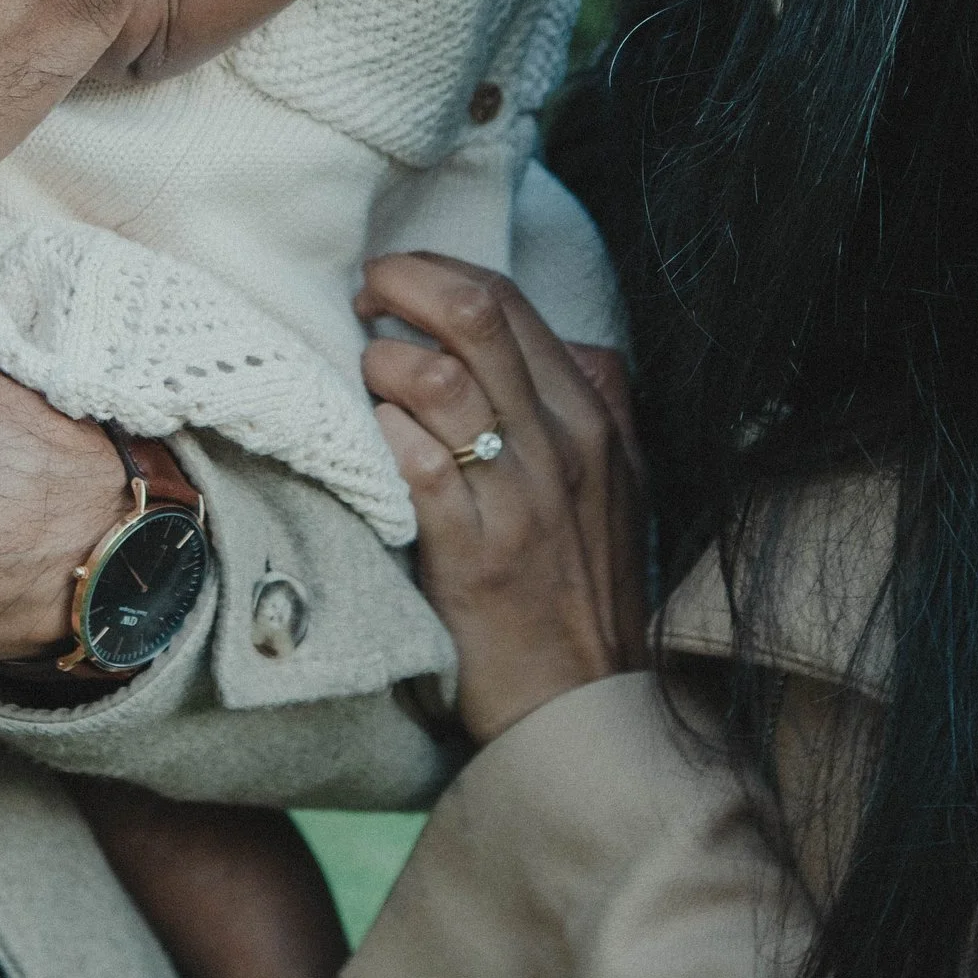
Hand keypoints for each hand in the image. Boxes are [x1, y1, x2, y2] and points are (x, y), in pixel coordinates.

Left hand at [360, 253, 645, 745]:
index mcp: (593, 415)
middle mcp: (564, 443)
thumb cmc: (583, 590)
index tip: (394, 283)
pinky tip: (369, 435)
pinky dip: (383, 433)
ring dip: (382, 361)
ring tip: (363, 375)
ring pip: (440, 379)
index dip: (436, 271)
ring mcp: (521, 497)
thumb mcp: (615, 482)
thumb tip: (530, 330)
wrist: (586, 706)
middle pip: (476, 314)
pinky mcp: (476, 554)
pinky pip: (419, 464)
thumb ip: (583, 400)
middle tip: (363, 297)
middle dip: (400, 284)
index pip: (508, 298)